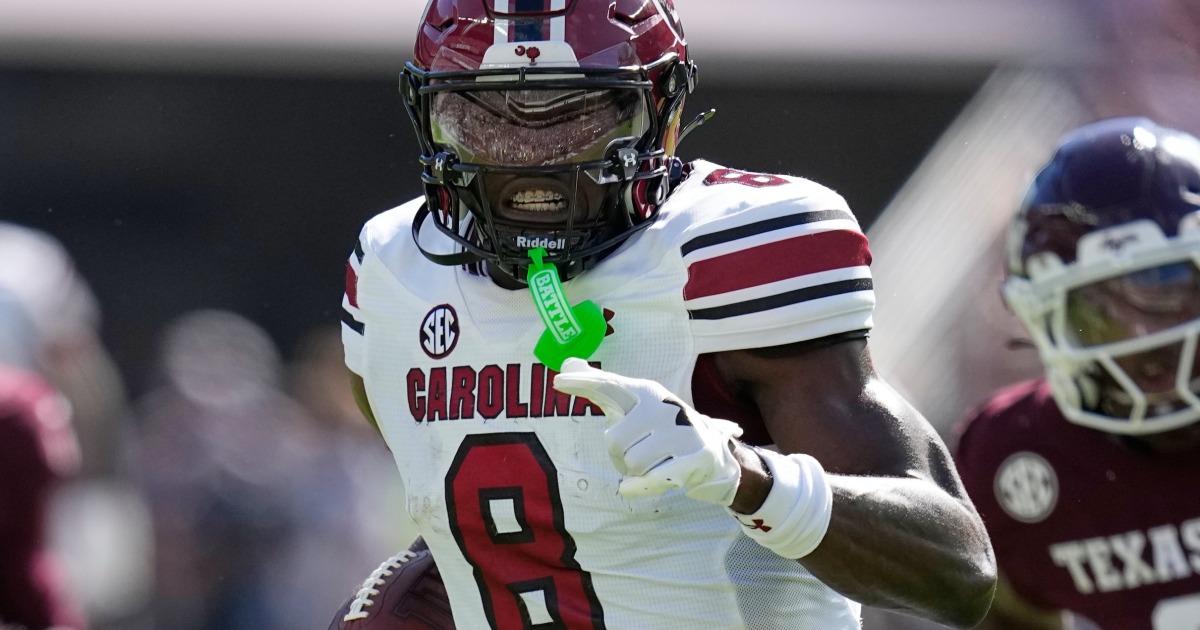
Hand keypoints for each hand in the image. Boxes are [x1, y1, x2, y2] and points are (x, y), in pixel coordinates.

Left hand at [553, 358, 743, 505]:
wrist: (714, 455)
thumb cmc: (663, 430)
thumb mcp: (633, 406)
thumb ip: (601, 386)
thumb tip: (567, 363)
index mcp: (647, 392)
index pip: (609, 385)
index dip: (583, 382)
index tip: (558, 381)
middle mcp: (664, 406)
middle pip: (613, 440)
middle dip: (619, 455)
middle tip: (639, 451)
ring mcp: (682, 432)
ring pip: (631, 463)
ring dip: (635, 471)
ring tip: (654, 462)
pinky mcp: (694, 459)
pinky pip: (650, 479)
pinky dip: (637, 487)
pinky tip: (630, 488)